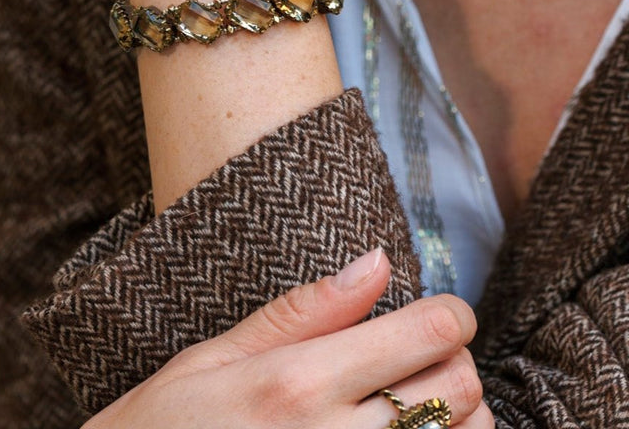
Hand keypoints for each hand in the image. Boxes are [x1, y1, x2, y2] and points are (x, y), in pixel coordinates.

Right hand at [82, 249, 493, 427]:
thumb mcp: (213, 359)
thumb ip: (303, 312)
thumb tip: (377, 262)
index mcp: (299, 381)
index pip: (427, 333)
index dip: (450, 314)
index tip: (437, 313)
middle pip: (460, 384)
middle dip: (453, 359)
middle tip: (419, 355)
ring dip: (462, 415)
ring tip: (418, 405)